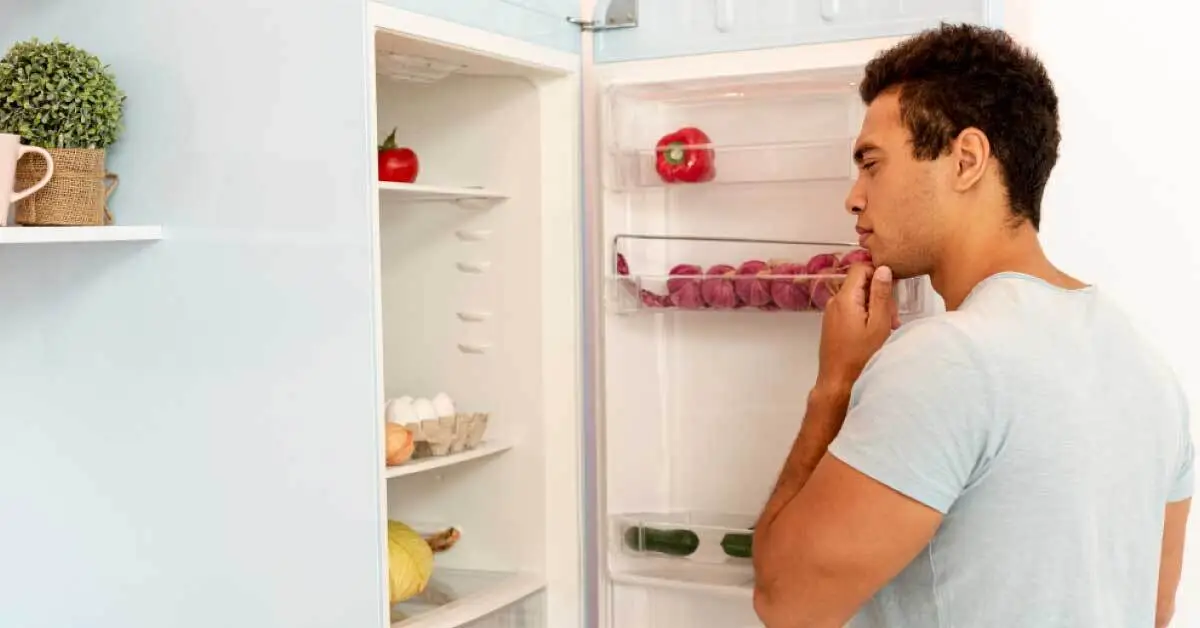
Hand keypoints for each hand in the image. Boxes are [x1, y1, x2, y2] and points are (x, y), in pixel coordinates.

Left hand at [816, 264, 898, 391]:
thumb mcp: (878, 324)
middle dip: (879, 295)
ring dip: (875, 308)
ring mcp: (832, 313)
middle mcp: (834, 302)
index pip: (860, 268)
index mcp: (845, 298)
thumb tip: (883, 269)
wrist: (838, 381)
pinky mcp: (833, 323)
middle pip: (860, 284)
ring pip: (858, 298)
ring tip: (886, 328)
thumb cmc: (860, 356)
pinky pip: (851, 310)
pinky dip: (865, 316)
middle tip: (892, 317)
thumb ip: (881, 294)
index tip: (892, 288)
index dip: (878, 272)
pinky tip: (875, 332)